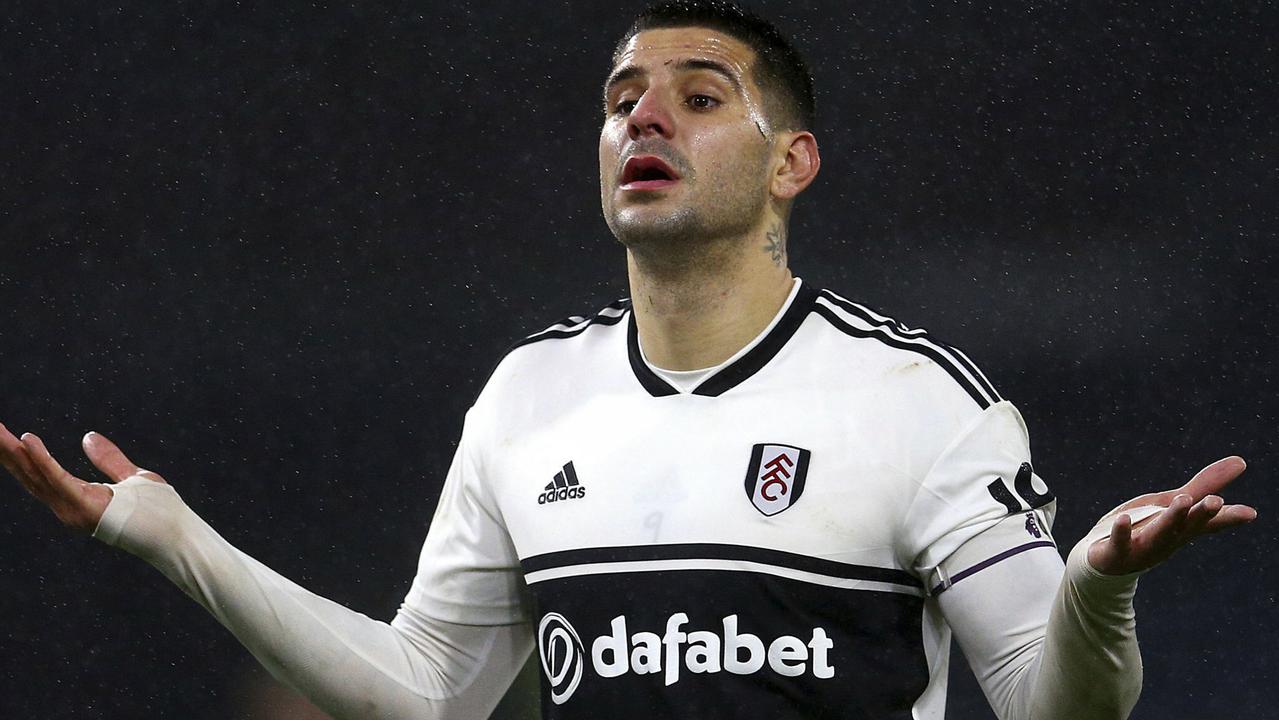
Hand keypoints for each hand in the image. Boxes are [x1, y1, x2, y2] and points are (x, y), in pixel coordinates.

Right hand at [0, 423, 164, 533]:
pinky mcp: (86, 506)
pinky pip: (58, 479)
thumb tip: (87, 436)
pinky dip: (42, 460)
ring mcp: (75, 508)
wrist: (176, 533)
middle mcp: (68, 505)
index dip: (18, 454)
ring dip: (13, 452)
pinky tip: (27, 440)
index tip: (2, 433)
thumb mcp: (132, 476)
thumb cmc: (158, 511)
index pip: (39, 472)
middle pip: (28, 474)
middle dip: (5, 451)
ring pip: (35, 475)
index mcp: (77, 497)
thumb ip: (108, 459)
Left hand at [1087, 456, 1257, 574]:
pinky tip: (1123, 518)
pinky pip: (1119, 542)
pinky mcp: (1116, 552)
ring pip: (1159, 533)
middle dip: (1201, 514)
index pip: (1209, 522)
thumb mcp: (1171, 502)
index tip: (1249, 513)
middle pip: (1187, 526)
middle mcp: (1167, 539)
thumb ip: (1204, 485)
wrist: (1108, 562)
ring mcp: (1142, 548)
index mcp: (1183, 528)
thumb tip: (1242, 461)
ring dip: (1171, 519)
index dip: (1228, 518)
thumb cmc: (1146, 527)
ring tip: (1182, 500)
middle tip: (1216, 501)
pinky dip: (1122, 531)